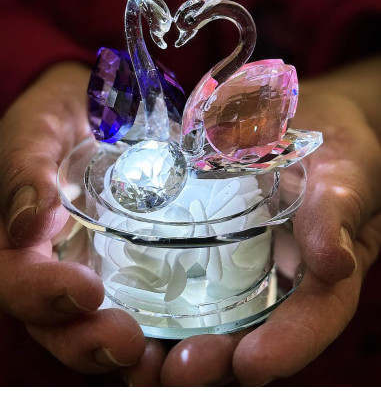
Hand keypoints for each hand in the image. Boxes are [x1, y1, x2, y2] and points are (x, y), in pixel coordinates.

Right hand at [0, 63, 158, 382]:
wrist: (92, 109)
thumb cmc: (55, 118)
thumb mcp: (36, 133)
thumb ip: (28, 170)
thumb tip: (31, 221)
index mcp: (20, 239)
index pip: (17, 280)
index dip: (42, 294)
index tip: (84, 290)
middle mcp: (55, 263)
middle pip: (58, 321)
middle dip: (87, 340)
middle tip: (127, 344)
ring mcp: (95, 264)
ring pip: (100, 322)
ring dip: (127, 348)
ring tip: (163, 358)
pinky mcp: (132, 259)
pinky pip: (144, 298)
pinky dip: (164, 323)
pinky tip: (193, 331)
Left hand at [157, 85, 380, 385]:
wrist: (305, 123)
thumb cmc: (334, 148)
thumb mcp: (344, 174)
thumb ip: (338, 211)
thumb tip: (333, 262)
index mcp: (323, 270)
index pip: (314, 317)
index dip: (288, 346)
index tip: (252, 364)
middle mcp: (280, 279)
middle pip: (253, 333)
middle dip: (216, 360)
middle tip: (176, 372)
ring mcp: (241, 263)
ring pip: (212, 318)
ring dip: (175, 344)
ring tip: (139, 357)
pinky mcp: (208, 243)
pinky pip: (183, 276)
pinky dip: (154, 299)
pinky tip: (122, 306)